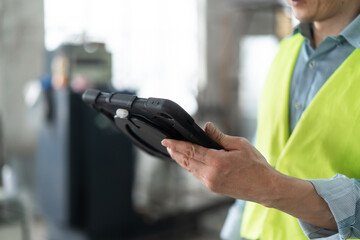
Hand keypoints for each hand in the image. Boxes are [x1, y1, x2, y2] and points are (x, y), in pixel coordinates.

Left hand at [161, 122, 279, 204]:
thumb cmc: (256, 165)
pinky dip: (190, 167)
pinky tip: (188, 162)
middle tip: (167, 145)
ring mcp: (211, 183)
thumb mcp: (240, 145)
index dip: (176, 145)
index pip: (190, 150)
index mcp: (217, 161)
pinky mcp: (213, 188)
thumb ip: (220, 137)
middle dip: (175, 152)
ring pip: (190, 169)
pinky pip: (197, 175)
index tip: (166, 141)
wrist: (265, 187)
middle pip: (186, 161)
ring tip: (174, 152)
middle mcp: (211, 174)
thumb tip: (207, 127)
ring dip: (181, 160)